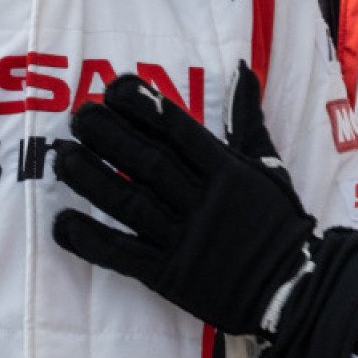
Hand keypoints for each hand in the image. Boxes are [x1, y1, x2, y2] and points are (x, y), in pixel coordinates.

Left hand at [53, 70, 314, 337]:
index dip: (145, 107)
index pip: (180, 132)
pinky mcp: (169, 275)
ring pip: (131, 205)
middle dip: (110, 138)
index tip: (114, 89)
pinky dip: (91, 240)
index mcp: (227, 172)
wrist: (294, 290)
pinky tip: (63, 223)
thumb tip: (240, 68)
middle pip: (149, 163)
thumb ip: (246, 119)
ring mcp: (185, 240)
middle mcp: (203, 202)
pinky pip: (124, 255)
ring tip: (62, 158)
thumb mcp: (267, 165)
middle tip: (78, 117)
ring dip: (92, 180)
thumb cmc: (277, 222)